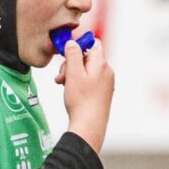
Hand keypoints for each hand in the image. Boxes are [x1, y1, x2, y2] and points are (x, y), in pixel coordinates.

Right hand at [54, 30, 114, 148]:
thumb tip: (72, 42)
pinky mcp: (102, 93)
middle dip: (71, 64)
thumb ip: (72, 55)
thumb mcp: (73, 74)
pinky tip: (70, 91)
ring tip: (62, 84)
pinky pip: (89, 81)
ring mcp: (105, 83)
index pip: (93, 43)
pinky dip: (78, 83)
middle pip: (87, 58)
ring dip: (72, 74)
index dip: (79, 45)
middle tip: (61, 76)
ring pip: (86, 70)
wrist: (89, 126)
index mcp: (101, 64)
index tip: (66, 52)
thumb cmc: (81, 101)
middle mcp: (106, 72)